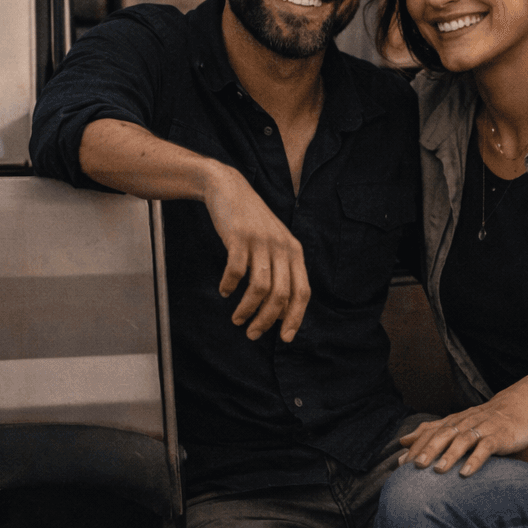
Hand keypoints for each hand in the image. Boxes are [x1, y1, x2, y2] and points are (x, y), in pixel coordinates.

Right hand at [201, 162, 310, 341]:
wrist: (230, 189)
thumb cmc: (252, 223)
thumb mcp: (274, 244)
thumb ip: (280, 271)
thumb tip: (280, 310)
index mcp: (294, 252)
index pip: (302, 292)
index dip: (295, 317)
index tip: (284, 338)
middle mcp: (282, 248)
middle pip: (281, 295)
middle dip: (267, 320)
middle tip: (252, 334)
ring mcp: (261, 242)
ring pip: (259, 287)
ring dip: (247, 309)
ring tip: (237, 320)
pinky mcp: (239, 236)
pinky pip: (236, 269)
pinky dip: (230, 285)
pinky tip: (225, 291)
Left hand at [398, 371, 527, 476]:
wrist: (526, 406)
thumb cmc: (489, 419)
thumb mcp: (459, 423)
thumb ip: (432, 431)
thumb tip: (403, 441)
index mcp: (456, 421)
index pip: (431, 431)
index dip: (416, 446)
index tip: (400, 463)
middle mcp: (467, 422)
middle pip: (444, 434)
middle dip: (428, 450)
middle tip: (414, 466)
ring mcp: (484, 428)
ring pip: (463, 440)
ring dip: (449, 455)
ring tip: (438, 470)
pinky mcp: (500, 436)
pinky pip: (486, 448)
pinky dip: (475, 459)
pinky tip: (466, 472)